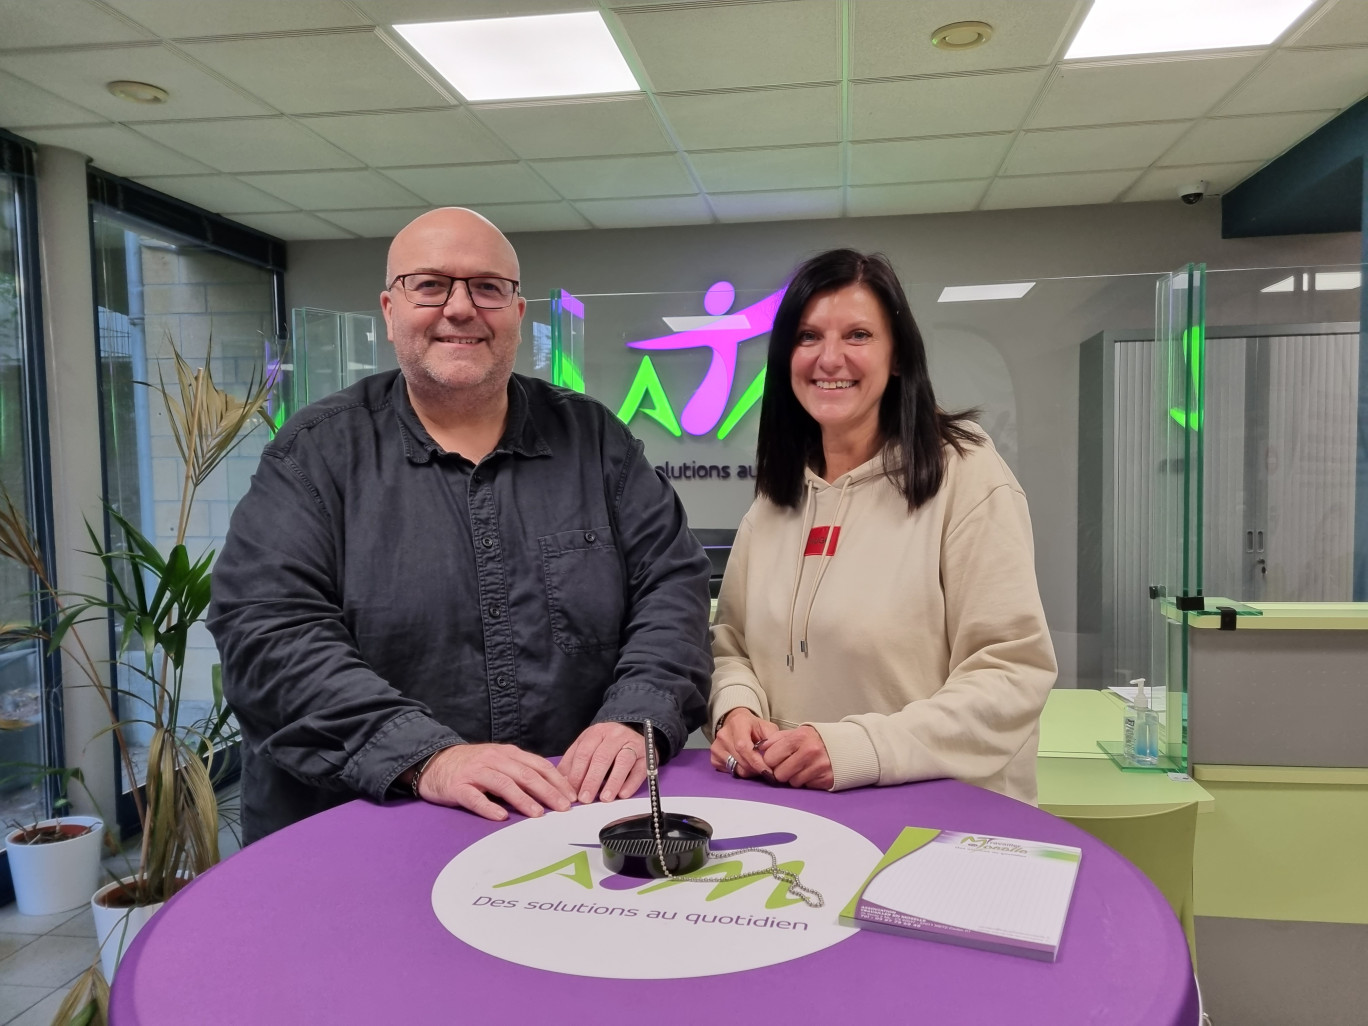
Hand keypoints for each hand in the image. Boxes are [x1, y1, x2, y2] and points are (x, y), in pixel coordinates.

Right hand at [416, 744, 575, 821]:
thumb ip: (521, 772)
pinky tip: (500, 817)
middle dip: (547, 792)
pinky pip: (475, 798)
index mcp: (508, 754)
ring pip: (504, 784)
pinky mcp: (458, 786)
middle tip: (563, 808)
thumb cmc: (473, 766)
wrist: (435, 763)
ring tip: (538, 814)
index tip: (572, 796)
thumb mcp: (500, 762)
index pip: (539, 765)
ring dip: (523, 799)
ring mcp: (476, 772)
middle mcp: (494, 760)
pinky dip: (488, 807)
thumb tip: (552, 790)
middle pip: (526, 775)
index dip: (557, 781)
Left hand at [559, 722, 647, 803]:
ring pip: (623, 761)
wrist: (635, 730)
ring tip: (605, 798)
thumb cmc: (606, 744)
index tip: (571, 793)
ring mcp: (632, 743)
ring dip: (613, 781)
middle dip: (592, 780)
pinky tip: (623, 794)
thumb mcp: (587, 746)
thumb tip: (564, 783)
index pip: (584, 753)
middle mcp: (615, 735)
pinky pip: (640, 769)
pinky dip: (631, 783)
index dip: (577, 773)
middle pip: (602, 757)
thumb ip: (574, 762)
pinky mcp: (647, 754)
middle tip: (585, 798)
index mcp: (596, 732)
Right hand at [710, 708, 777, 778]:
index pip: (744, 747)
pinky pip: (729, 771)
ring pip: (736, 769)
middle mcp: (723, 734)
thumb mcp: (766, 727)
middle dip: (756, 768)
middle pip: (741, 761)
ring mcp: (716, 747)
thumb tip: (776, 754)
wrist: (735, 722)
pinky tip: (745, 764)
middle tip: (766, 768)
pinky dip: (740, 771)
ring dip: (749, 771)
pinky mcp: (713, 757)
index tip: (768, 771)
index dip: (756, 762)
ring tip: (756, 765)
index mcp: (737, 723)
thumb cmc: (753, 726)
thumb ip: (773, 738)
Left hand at [758, 726, 832, 789]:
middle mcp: (810, 751)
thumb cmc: (813, 740)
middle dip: (781, 771)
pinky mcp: (826, 779)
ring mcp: (819, 766)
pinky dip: (805, 782)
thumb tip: (758, 749)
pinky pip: (805, 787)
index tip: (776, 759)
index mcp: (799, 737)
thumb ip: (775, 740)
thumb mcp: (795, 733)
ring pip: (792, 782)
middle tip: (788, 765)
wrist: (842, 746)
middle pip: (779, 774)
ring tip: (801, 768)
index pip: (770, 757)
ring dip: (793, 778)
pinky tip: (810, 773)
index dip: (770, 760)